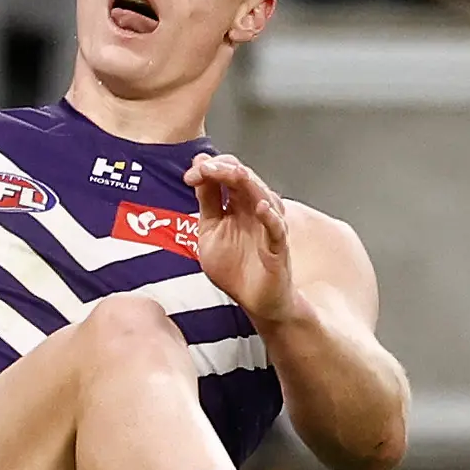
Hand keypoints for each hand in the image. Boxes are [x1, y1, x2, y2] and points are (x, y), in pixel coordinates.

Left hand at [185, 153, 295, 323]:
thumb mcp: (210, 230)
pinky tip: (261, 208)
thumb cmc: (235, 268)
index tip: (190, 176)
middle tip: (205, 169)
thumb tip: (198, 168)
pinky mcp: (278, 249)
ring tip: (234, 174)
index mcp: (238, 203)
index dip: (209, 169)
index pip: (228, 173)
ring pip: (264, 196)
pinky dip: (271, 218)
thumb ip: (207, 201)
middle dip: (225, 170)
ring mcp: (269, 227)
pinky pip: (277, 230)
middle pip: (245, 179)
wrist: (254, 301)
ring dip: (249, 184)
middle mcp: (255, 210)